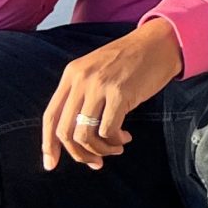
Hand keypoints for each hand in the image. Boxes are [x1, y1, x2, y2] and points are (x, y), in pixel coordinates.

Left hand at [40, 21, 182, 170]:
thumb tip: (75, 133)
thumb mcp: (96, 70)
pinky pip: (108, 130)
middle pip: (65, 131)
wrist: (160, 42)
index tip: (51, 164)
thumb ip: (82, 94)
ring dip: (100, 150)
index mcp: (71, 75)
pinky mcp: (120, 93)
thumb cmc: (131, 60)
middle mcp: (81, 80)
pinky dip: (115, 141)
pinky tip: (125, 137)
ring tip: (115, 149)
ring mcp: (100, 86)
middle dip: (79, 154)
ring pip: (85, 135)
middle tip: (95, 162)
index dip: (48, 145)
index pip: (50, 116)